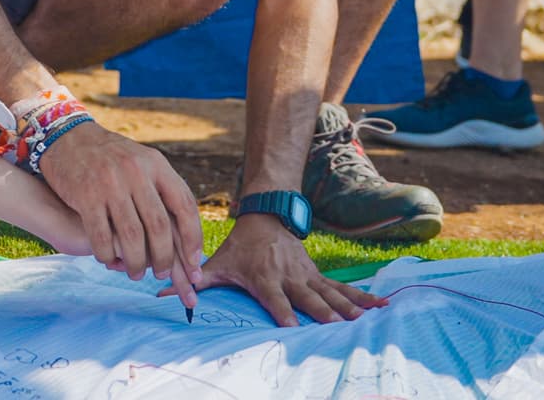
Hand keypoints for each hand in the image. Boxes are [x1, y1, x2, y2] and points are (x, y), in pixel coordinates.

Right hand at [37, 122, 203, 307]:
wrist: (69, 138)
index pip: (184, 206)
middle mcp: (136, 172)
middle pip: (159, 226)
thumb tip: (188, 233)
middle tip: (164, 275)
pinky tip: (109, 262)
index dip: (192, 239)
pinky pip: (102, 237)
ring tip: (136, 275)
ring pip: (132, 236)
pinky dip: (108, 255)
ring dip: (137, 263)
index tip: (194, 263)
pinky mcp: (86, 196)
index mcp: (156, 164)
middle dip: (165, 259)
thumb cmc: (113, 158)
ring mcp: (110, 184)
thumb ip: (164, 190)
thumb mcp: (143, 162)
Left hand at [174, 213, 383, 326]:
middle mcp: (289, 276)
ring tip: (368, 319)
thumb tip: (161, 295)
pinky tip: (382, 306)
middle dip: (323, 313)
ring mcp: (307, 275)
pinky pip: (343, 288)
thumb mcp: (217, 262)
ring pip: (331, 293)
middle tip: (339, 327)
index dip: (282, 312)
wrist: (267, 216)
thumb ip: (195, 281)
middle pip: (309, 298)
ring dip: (350, 307)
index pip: (274, 297)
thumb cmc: (239, 246)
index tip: (293, 328)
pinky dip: (363, 297)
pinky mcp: (318, 274)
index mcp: (265, 277)